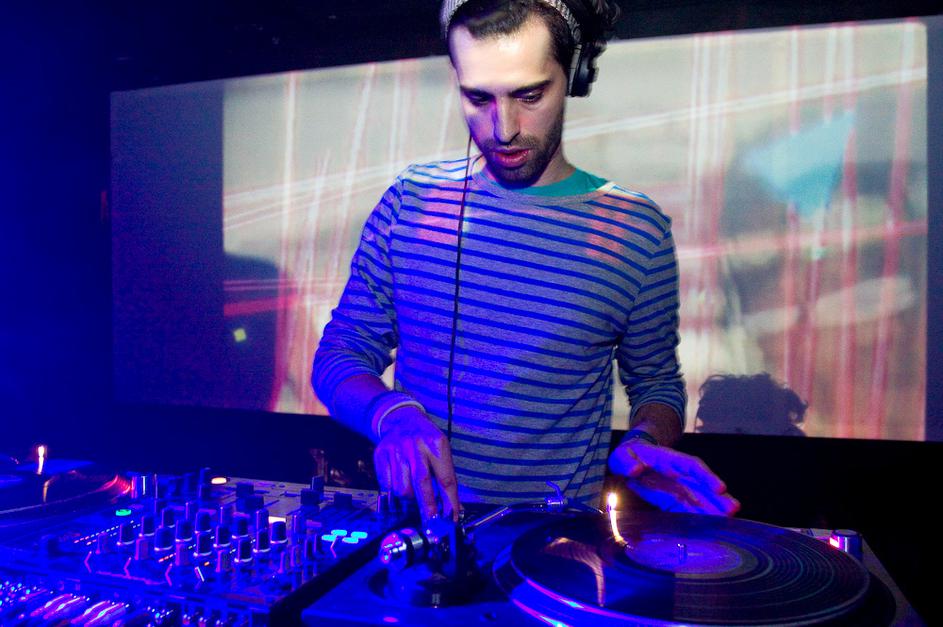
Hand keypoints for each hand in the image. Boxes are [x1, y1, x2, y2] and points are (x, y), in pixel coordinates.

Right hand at [373, 405, 460, 520]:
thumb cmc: (426, 441)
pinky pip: (386, 486)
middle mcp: (415, 445)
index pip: (446, 478)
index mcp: (437, 443)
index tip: (450, 518)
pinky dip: (394, 493)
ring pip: (402, 488)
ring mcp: (396, 449)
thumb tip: (453, 509)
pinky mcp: (381, 455)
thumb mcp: (442, 452)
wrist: (401, 419)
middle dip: (428, 507)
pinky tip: (400, 487)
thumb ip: (446, 478)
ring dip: (409, 500)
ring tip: (414, 496)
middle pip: (422, 483)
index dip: (449, 502)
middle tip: (431, 522)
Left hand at [609, 440, 739, 515]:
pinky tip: (711, 532)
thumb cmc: (628, 458)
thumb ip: (625, 462)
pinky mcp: (678, 502)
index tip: (719, 488)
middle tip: (733, 510)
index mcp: (670, 460)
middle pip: (703, 485)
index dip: (706, 476)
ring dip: (715, 510)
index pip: (692, 466)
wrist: (631, 462)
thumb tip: (635, 470)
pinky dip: (701, 521)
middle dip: (718, 497)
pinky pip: (692, 511)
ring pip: (702, 499)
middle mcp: (681, 475)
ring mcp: (682, 489)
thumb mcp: (621, 457)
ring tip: (729, 521)